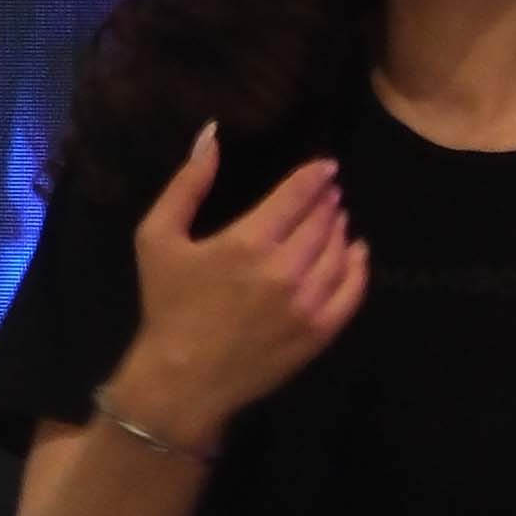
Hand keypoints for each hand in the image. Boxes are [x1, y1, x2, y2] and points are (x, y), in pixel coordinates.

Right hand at [114, 130, 366, 447]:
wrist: (183, 380)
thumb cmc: (168, 306)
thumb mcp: (157, 238)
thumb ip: (186, 184)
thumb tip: (212, 134)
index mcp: (248, 241)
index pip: (300, 193)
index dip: (317, 174)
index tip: (326, 166)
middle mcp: (286, 268)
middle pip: (324, 219)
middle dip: (328, 200)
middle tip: (329, 192)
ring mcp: (308, 302)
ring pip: (340, 250)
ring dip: (341, 228)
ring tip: (336, 219)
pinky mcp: (320, 332)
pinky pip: (352, 290)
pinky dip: (358, 266)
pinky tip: (355, 253)